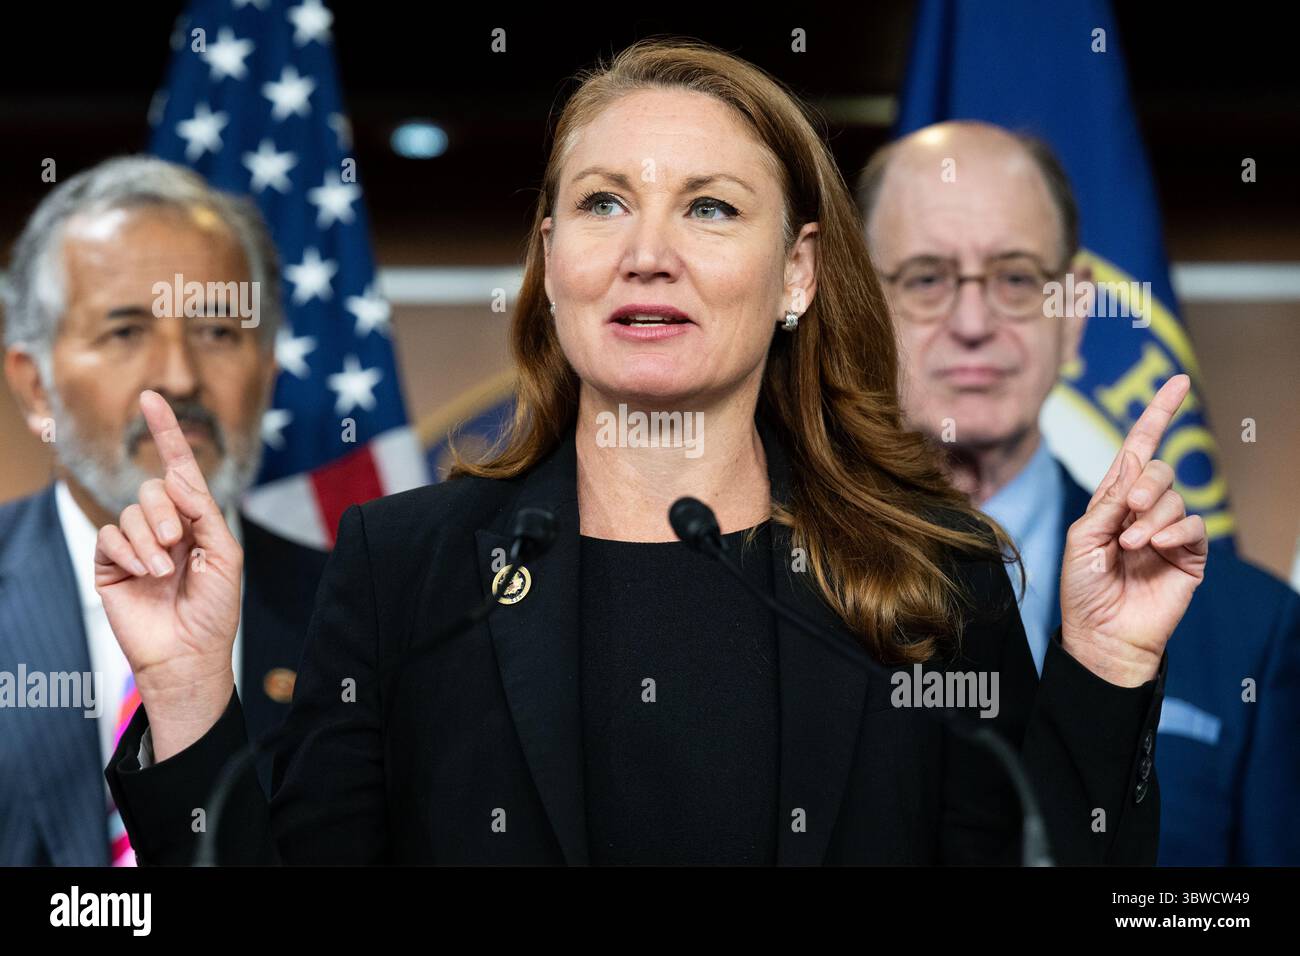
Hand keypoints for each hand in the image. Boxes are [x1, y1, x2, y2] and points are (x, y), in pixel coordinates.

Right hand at [94, 390, 242, 759]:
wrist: (189, 654)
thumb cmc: (214, 609)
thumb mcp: (225, 555)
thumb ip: (205, 513)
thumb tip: (176, 481)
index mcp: (195, 520)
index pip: (179, 469)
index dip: (167, 433)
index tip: (152, 398)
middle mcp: (164, 526)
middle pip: (154, 489)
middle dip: (167, 514)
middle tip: (178, 545)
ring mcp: (135, 544)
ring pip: (132, 512)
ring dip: (152, 540)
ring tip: (165, 571)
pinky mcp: (110, 564)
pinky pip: (110, 536)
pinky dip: (130, 552)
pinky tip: (144, 574)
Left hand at [1058, 374, 1207, 686]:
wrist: (1102, 635)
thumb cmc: (1083, 590)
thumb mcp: (1082, 540)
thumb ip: (1107, 503)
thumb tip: (1133, 471)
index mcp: (1112, 502)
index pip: (1137, 450)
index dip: (1157, 415)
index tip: (1176, 381)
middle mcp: (1142, 511)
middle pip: (1159, 470)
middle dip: (1146, 484)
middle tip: (1130, 510)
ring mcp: (1168, 532)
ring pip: (1176, 498)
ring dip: (1152, 518)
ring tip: (1131, 546)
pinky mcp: (1189, 555)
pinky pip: (1194, 526)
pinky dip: (1173, 532)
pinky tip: (1156, 549)